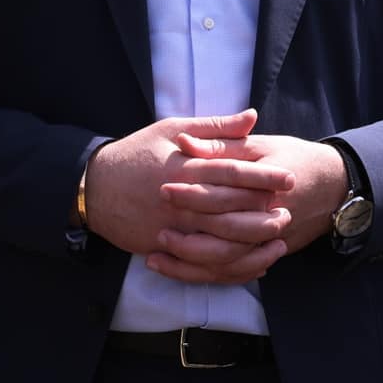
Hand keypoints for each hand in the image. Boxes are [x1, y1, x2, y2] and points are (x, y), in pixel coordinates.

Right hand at [84, 109, 295, 283]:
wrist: (93, 186)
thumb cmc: (135, 154)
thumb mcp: (169, 130)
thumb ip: (213, 127)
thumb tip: (252, 117)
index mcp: (183, 166)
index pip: (229, 171)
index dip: (261, 175)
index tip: (288, 177)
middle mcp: (179, 198)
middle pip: (229, 208)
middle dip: (262, 211)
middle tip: (289, 211)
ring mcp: (171, 226)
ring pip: (220, 241)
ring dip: (251, 241)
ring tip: (276, 238)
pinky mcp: (163, 247)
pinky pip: (202, 262)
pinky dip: (229, 265)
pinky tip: (251, 263)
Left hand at [154, 129, 348, 282]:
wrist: (335, 185)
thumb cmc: (293, 158)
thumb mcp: (258, 145)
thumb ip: (220, 145)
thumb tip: (182, 141)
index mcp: (265, 187)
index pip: (224, 193)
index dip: (192, 192)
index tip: (162, 189)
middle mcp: (270, 218)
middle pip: (227, 234)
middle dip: (188, 236)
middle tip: (157, 231)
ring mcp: (273, 240)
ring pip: (230, 262)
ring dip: (192, 264)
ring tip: (157, 259)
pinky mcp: (271, 252)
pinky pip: (238, 272)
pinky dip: (209, 275)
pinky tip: (181, 271)